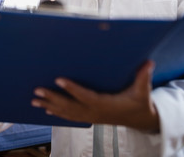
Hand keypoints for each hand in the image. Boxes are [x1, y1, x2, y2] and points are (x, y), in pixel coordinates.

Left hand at [31, 60, 158, 131]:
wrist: (140, 120)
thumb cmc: (139, 103)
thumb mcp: (143, 91)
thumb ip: (143, 76)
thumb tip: (149, 62)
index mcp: (105, 104)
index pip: (85, 96)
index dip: (71, 88)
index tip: (58, 79)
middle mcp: (94, 112)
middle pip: (69, 106)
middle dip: (52, 98)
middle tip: (36, 91)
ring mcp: (90, 117)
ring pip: (66, 112)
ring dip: (49, 105)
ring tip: (34, 100)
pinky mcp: (88, 118)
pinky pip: (69, 117)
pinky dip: (56, 113)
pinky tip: (45, 109)